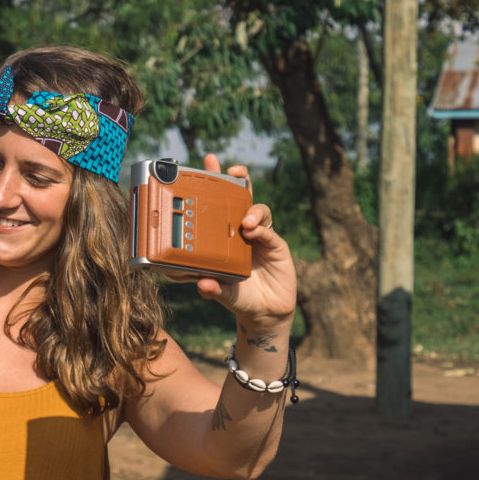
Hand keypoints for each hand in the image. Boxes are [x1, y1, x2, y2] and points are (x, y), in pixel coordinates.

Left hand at [180, 154, 296, 328]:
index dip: (212, 186)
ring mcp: (258, 236)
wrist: (266, 313)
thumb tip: (202, 285)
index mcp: (222, 238)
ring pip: (256, 210)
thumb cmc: (240, 298)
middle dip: (234, 179)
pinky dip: (261, 229)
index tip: (203, 166)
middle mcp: (239, 232)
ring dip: (250, 210)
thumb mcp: (224, 294)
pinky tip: (253, 232)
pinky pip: (268, 231)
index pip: (216, 207)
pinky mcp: (276, 245)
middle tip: (227, 169)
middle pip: (238, 197)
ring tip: (244, 223)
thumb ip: (214, 289)